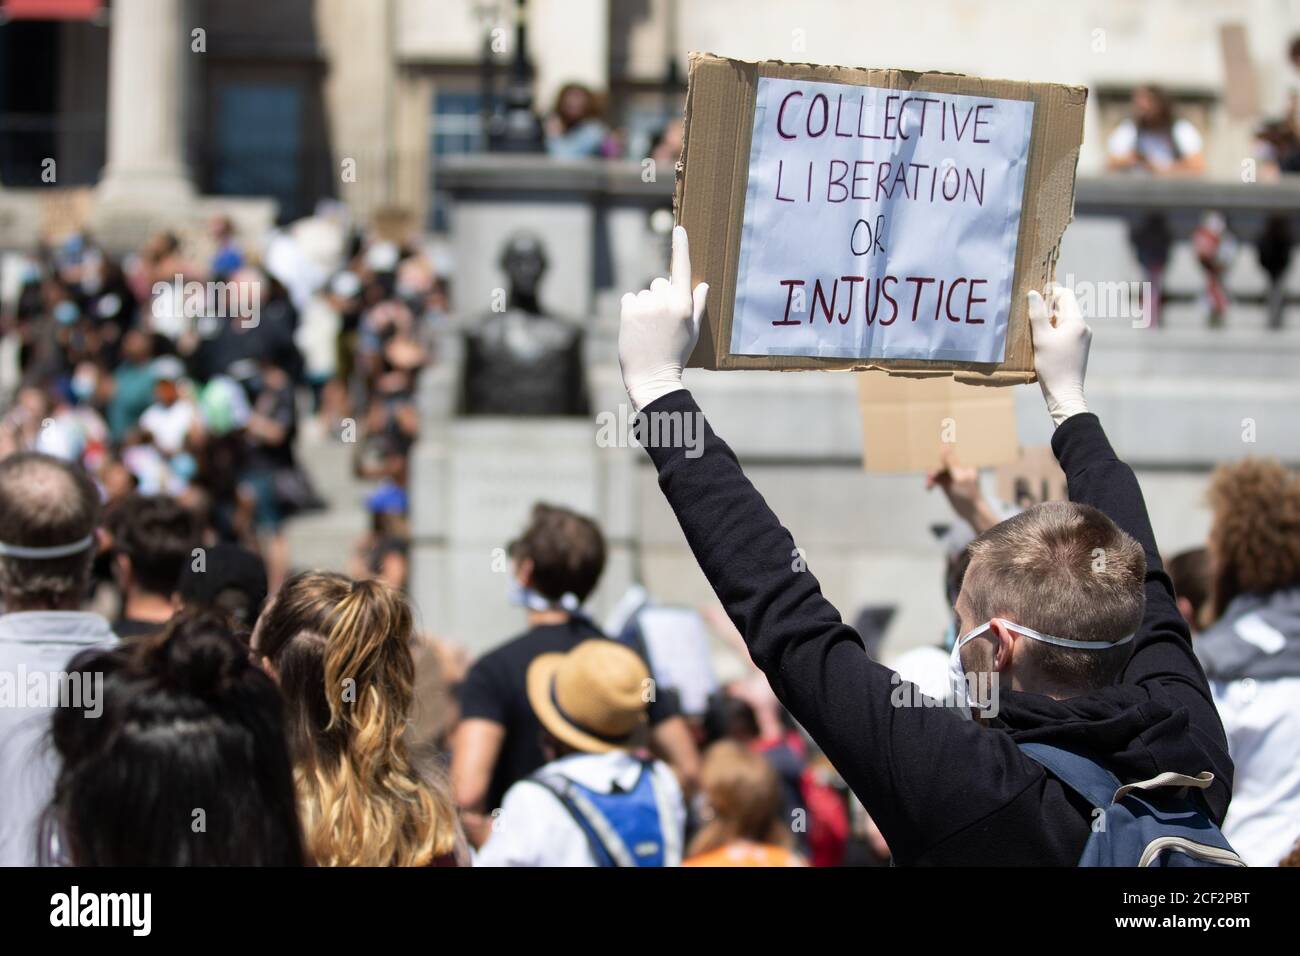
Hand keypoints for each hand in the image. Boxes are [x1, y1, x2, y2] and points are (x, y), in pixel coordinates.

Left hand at [618, 226, 708, 411]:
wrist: (652, 378)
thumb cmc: (676, 356)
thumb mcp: (693, 332)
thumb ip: (698, 306)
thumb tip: (703, 284)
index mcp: (685, 305)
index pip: (682, 268)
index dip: (681, 247)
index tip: (679, 229)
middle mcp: (667, 301)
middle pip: (660, 282)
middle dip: (660, 296)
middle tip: (660, 322)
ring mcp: (647, 305)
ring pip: (644, 293)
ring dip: (645, 306)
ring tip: (648, 330)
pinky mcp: (629, 310)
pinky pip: (629, 299)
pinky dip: (631, 310)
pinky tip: (636, 328)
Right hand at [926, 448, 998, 533]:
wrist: (971, 512)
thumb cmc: (970, 494)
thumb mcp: (960, 477)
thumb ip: (952, 462)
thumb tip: (945, 447)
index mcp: (966, 461)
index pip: (955, 447)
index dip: (946, 442)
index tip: (935, 439)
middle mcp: (958, 465)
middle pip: (943, 457)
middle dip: (935, 463)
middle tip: (931, 471)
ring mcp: (951, 473)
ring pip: (937, 468)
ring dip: (931, 474)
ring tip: (929, 482)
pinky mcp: (945, 482)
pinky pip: (935, 478)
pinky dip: (930, 481)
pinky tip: (928, 487)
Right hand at [1028, 283, 1090, 427]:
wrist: (1065, 393)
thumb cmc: (1052, 365)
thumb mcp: (1041, 338)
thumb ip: (1037, 314)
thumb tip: (1033, 293)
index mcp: (1076, 321)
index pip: (1065, 294)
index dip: (1050, 292)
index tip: (1034, 298)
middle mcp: (1084, 327)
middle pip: (1065, 307)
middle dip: (1047, 308)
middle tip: (1029, 315)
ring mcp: (1083, 338)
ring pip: (1064, 320)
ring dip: (1049, 321)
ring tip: (1034, 331)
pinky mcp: (1079, 349)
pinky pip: (1066, 332)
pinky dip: (1054, 332)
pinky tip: (1042, 343)